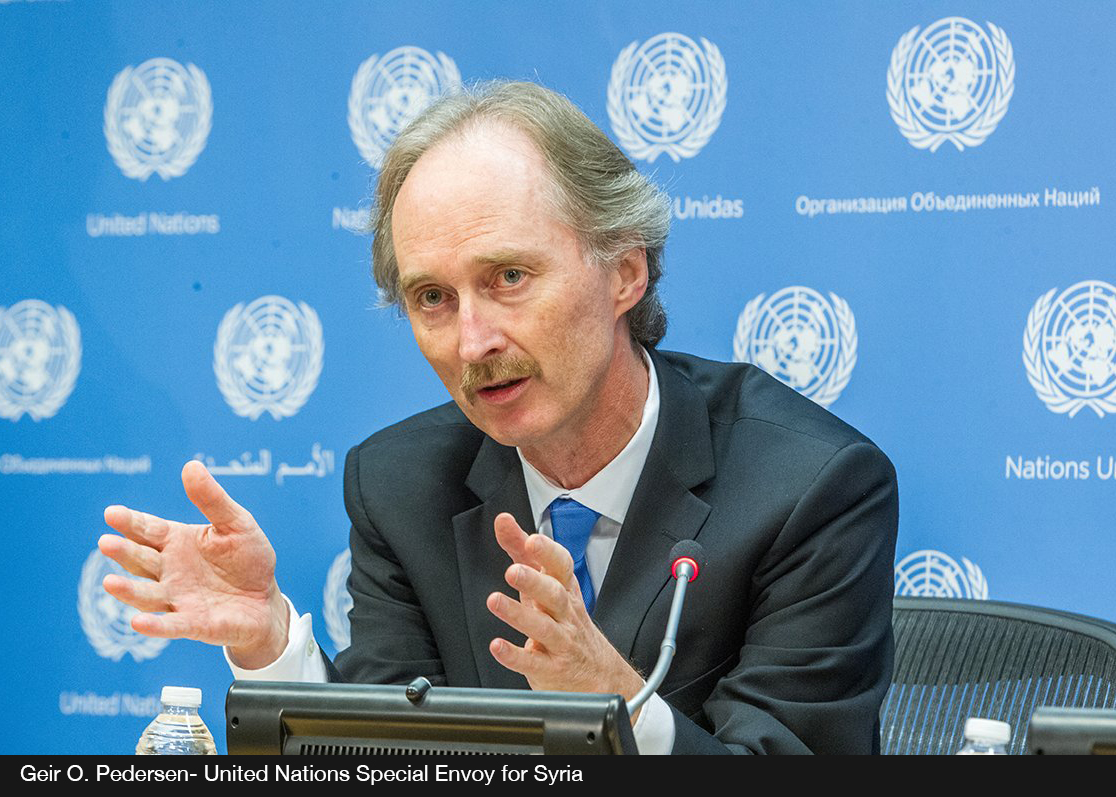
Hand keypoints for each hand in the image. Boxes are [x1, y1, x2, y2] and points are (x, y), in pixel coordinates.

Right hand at [99, 460, 288, 668]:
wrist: (265, 600)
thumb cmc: (248, 560)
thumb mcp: (236, 523)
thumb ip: (212, 499)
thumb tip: (191, 466)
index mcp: (176, 542)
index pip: (148, 530)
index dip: (130, 523)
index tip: (112, 514)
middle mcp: (169, 571)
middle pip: (141, 560)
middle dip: (123, 552)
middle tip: (106, 543)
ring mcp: (178, 598)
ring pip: (147, 595)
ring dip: (129, 591)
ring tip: (110, 583)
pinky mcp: (193, 624)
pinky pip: (172, 625)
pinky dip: (156, 626)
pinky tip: (139, 623)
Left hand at [485, 513, 644, 714]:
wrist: (600, 674)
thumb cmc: (566, 621)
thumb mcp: (547, 584)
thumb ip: (521, 552)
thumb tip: (503, 522)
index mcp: (565, 589)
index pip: (562, 566)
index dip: (547, 552)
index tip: (531, 540)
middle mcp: (565, 614)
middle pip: (554, 595)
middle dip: (534, 582)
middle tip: (513, 571)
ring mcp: (560, 642)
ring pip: (543, 628)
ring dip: (518, 614)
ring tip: (495, 601)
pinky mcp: (550, 669)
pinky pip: (532, 662)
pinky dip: (514, 655)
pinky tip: (498, 646)